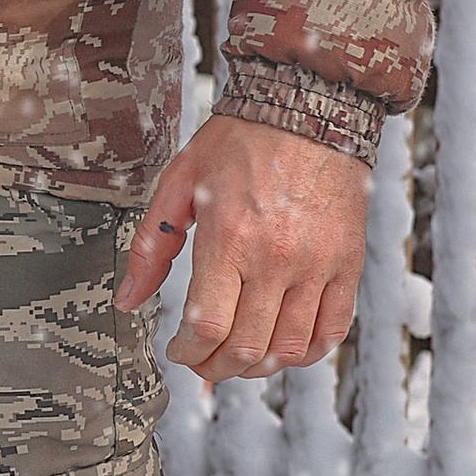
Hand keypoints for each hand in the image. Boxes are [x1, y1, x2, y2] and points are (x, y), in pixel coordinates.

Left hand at [116, 114, 370, 384]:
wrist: (311, 108)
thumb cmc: (244, 140)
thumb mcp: (179, 182)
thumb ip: (152, 245)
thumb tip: (128, 298)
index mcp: (229, 238)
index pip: (208, 327)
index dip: (187, 352)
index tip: (178, 349)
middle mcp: (276, 258)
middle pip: (246, 347)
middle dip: (215, 367)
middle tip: (202, 361)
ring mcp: (317, 265)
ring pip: (289, 348)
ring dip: (257, 367)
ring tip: (238, 357)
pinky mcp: (347, 264)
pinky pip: (332, 330)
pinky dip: (306, 353)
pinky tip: (283, 347)